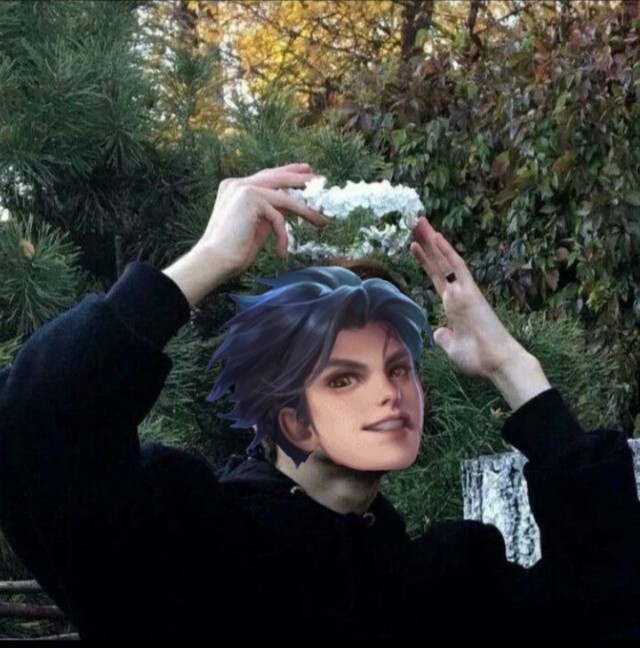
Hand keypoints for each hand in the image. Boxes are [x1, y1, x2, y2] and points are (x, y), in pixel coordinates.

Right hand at [163, 164, 326, 307]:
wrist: (215, 260)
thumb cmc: (233, 250)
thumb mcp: (257, 226)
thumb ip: (270, 212)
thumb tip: (290, 207)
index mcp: (235, 188)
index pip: (267, 176)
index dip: (288, 173)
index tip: (307, 172)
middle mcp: (237, 184)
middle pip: (277, 177)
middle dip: (301, 179)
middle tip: (321, 182)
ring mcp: (242, 188)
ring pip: (284, 197)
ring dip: (306, 211)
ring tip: (322, 222)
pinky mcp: (249, 198)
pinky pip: (278, 216)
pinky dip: (283, 236)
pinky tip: (282, 252)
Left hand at [409, 217, 525, 379]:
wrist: (497, 362)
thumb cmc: (478, 358)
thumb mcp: (452, 347)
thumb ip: (444, 337)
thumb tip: (439, 330)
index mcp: (453, 305)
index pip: (436, 277)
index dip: (425, 260)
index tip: (414, 245)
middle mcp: (458, 294)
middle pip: (438, 263)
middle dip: (425, 243)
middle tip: (415, 222)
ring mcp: (464, 291)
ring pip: (445, 260)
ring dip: (431, 241)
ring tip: (419, 221)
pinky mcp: (471, 292)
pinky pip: (458, 268)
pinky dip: (446, 251)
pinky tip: (436, 236)